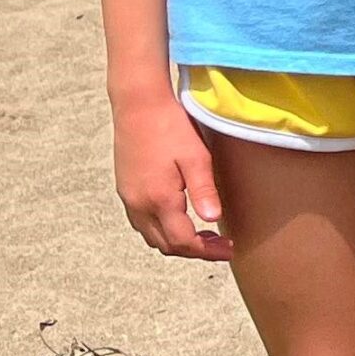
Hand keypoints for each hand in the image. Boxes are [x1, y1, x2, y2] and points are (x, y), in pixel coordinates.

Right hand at [112, 92, 233, 259]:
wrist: (138, 103)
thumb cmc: (171, 126)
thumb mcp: (195, 157)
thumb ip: (204, 190)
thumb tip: (213, 219)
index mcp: (159, 199)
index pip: (184, 242)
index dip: (208, 252)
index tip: (229, 249)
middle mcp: (139, 205)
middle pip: (166, 246)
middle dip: (194, 250)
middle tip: (220, 245)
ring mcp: (128, 198)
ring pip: (152, 237)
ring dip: (177, 242)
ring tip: (203, 234)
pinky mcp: (125, 189)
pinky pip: (142, 223)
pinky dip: (162, 230)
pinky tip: (179, 217)